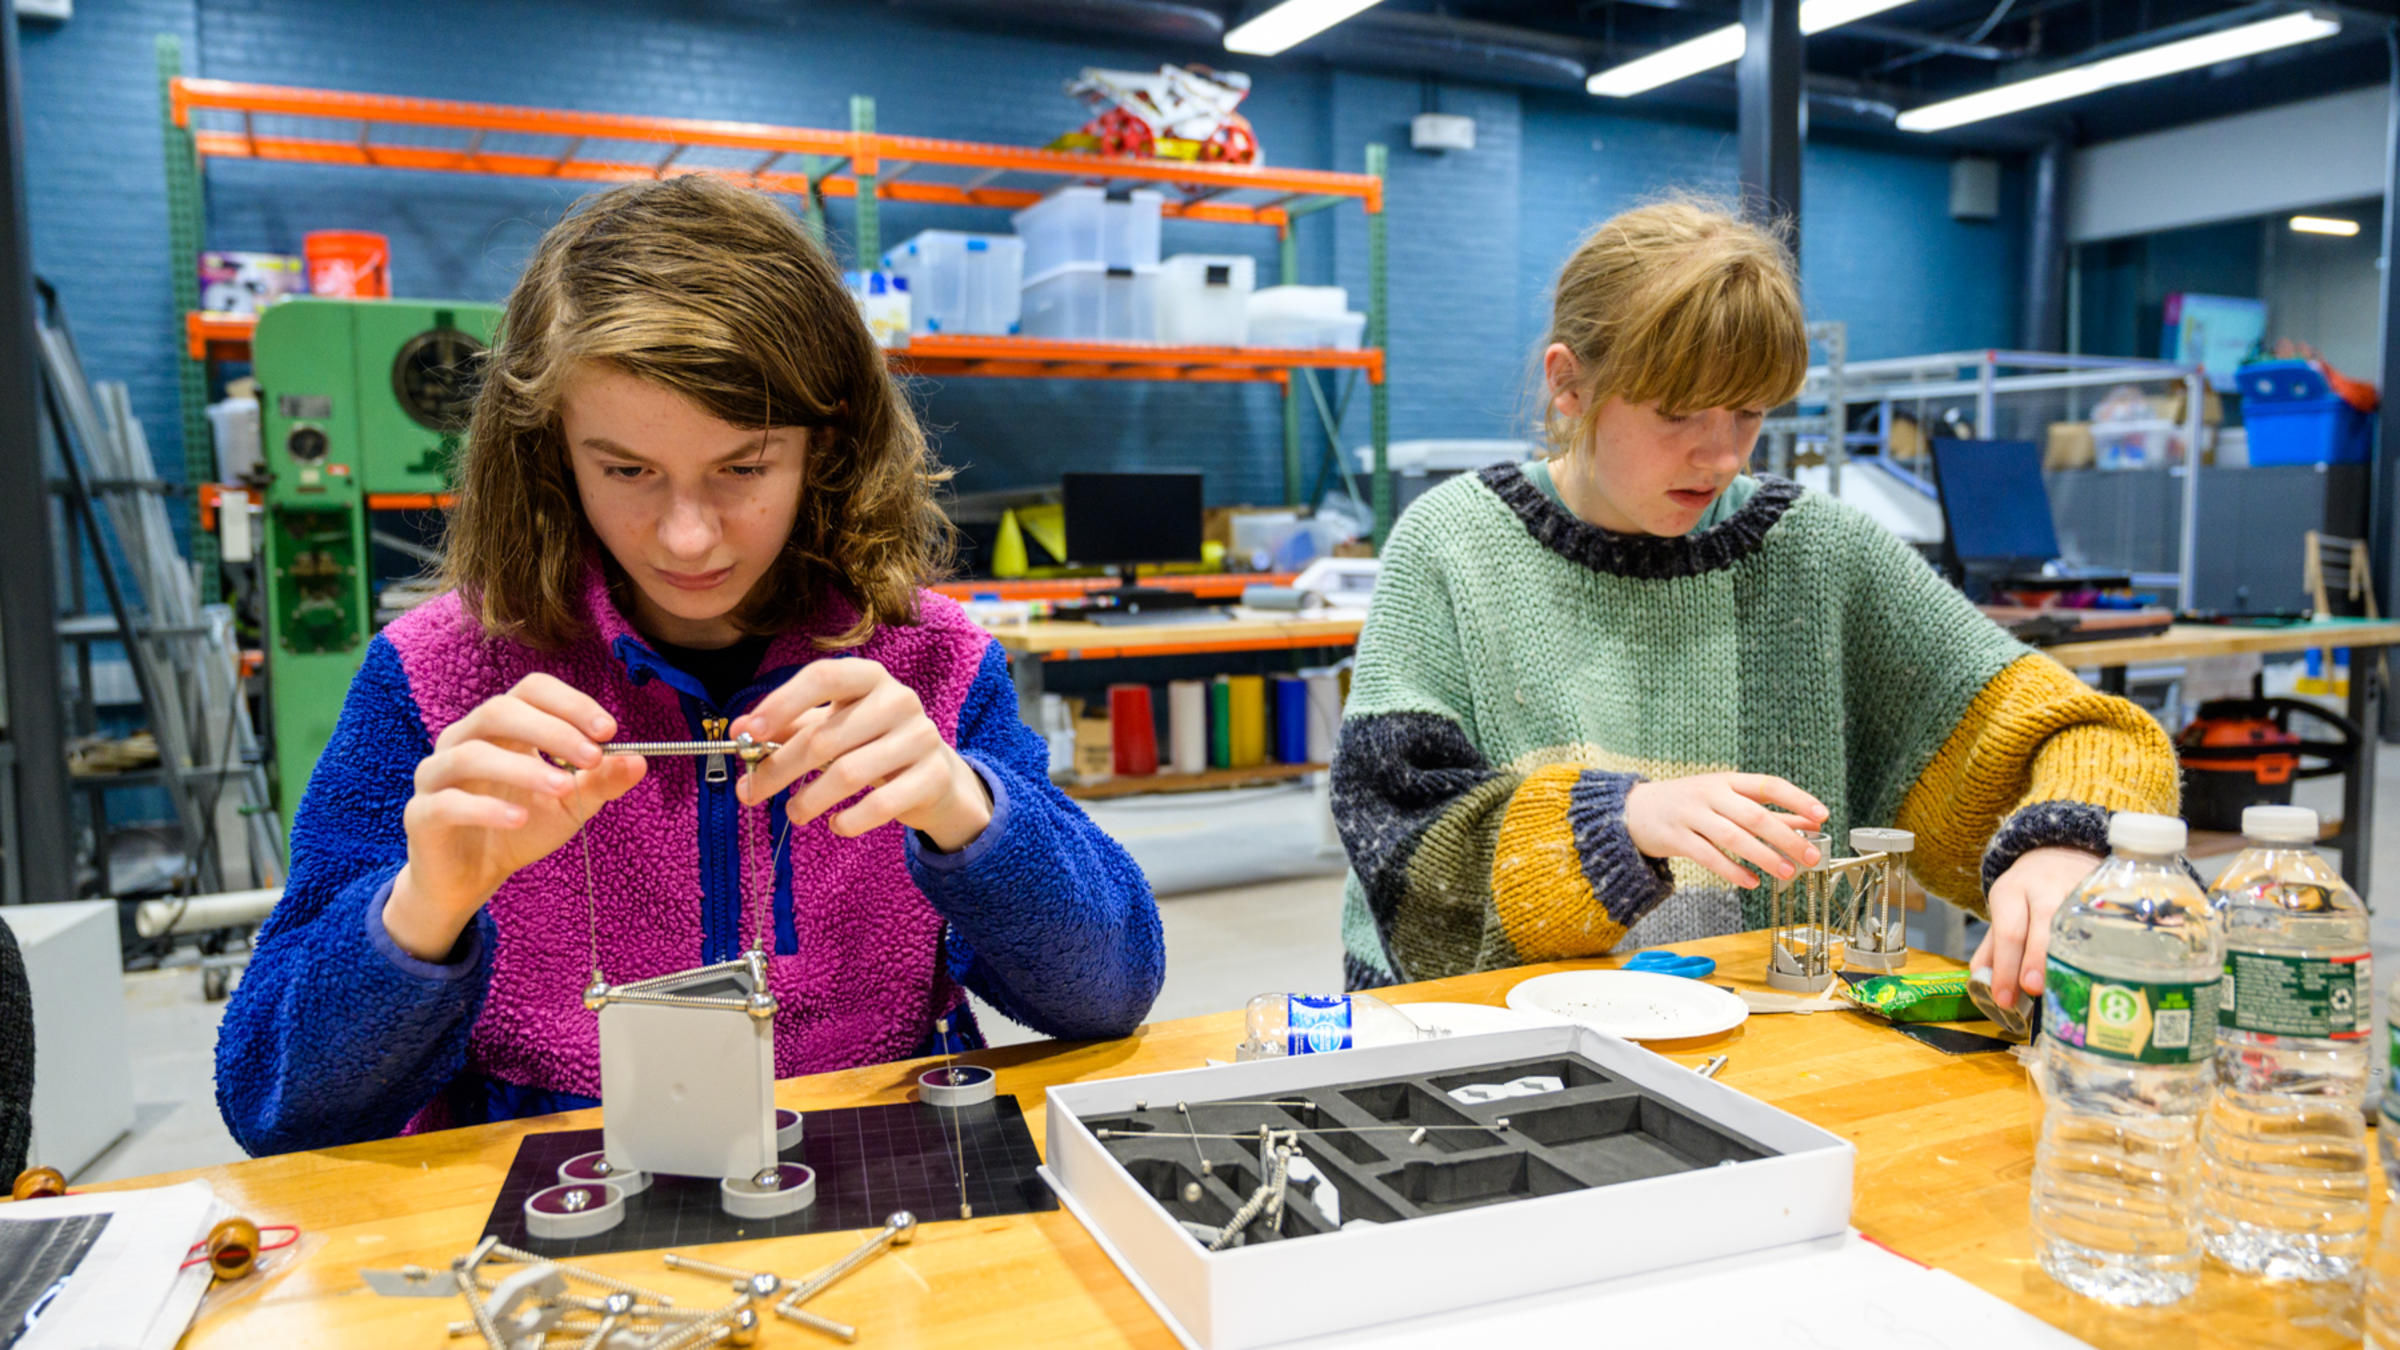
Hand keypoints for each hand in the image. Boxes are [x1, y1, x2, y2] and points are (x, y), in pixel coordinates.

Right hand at [385, 674, 647, 960]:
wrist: (471, 876)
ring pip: (472, 754)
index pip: (531, 690)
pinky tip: (519, 819)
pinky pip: (449, 802)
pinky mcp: (422, 813)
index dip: (569, 703)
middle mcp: (464, 739)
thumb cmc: (520, 826)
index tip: (609, 730)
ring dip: (523, 768)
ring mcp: (437, 774)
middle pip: (501, 711)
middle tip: (592, 756)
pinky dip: (487, 809)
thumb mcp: (569, 804)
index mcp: (502, 727)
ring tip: (563, 787)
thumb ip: (600, 781)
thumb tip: (638, 761)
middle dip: (551, 730)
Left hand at [731, 658, 990, 851]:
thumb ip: (787, 726)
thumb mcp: (832, 726)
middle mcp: (899, 700)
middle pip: (825, 736)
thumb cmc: (871, 744)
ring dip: (810, 799)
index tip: (748, 734)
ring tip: (794, 813)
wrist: (935, 776)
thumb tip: (739, 731)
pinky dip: (851, 820)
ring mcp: (921, 737)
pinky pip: (881, 804)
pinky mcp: (933, 776)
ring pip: (849, 773)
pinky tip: (836, 826)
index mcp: (869, 678)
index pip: (823, 677)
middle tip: (750, 793)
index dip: (782, 703)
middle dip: (780, 769)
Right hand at [1622, 773, 1829, 887]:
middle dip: (1786, 837)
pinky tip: (1752, 882)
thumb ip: (1766, 812)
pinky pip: (1709, 856)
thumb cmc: (1689, 804)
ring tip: (1787, 872)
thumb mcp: (1726, 800)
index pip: (1768, 785)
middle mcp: (1710, 794)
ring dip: (1764, 856)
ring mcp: (1691, 815)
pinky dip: (1733, 871)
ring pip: (1733, 837)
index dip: (1797, 799)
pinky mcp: (1676, 837)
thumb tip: (1808, 824)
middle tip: (1811, 856)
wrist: (1634, 810)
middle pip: (1754, 815)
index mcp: (1727, 781)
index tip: (1822, 815)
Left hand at [1971, 845, 2103, 1012]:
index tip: (2004, 999)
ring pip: (2075, 922)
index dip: (2004, 967)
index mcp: (2010, 892)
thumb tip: (1983, 985)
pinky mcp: (2102, 894)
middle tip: (2033, 988)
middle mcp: (2043, 888)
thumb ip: (1993, 948)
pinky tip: (2098, 968)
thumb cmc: (2027, 893)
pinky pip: (2102, 921)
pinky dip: (2099, 945)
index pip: (2007, 932)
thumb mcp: (2003, 911)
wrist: (2058, 853)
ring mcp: (2075, 888)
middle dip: (2036, 958)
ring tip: (2067, 984)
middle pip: (2041, 924)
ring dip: (2071, 955)